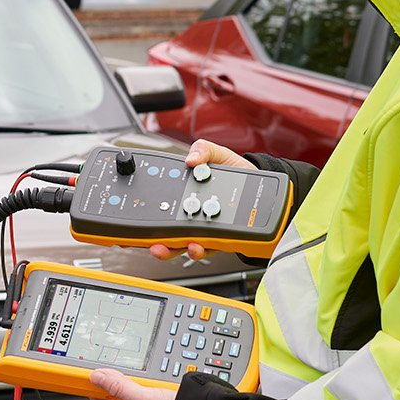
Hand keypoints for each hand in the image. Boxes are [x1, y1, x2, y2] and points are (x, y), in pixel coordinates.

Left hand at [89, 369, 175, 399]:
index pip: (99, 399)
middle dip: (117, 379)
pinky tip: (159, 379)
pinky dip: (151, 385)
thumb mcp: (143, 398)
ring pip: (135, 394)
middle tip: (122, 365)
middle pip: (116, 395)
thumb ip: (119, 387)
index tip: (95, 369)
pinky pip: (151, 395)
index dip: (95, 384)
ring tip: (142, 371)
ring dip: (136, 381)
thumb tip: (96, 377)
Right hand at [147, 139, 256, 260]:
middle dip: (152, 239)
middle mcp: (191, 214)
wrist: (266, 192)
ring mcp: (203, 229)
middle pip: (165, 230)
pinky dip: (199, 249)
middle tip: (148, 240)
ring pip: (181, 244)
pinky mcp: (219, 240)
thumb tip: (191, 159)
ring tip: (168, 246)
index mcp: (186, 194)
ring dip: (172, 248)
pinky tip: (196, 245)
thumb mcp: (220, 155)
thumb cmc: (240, 174)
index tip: (133, 221)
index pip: (161, 205)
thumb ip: (204, 151)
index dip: (143, 214)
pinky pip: (206, 248)